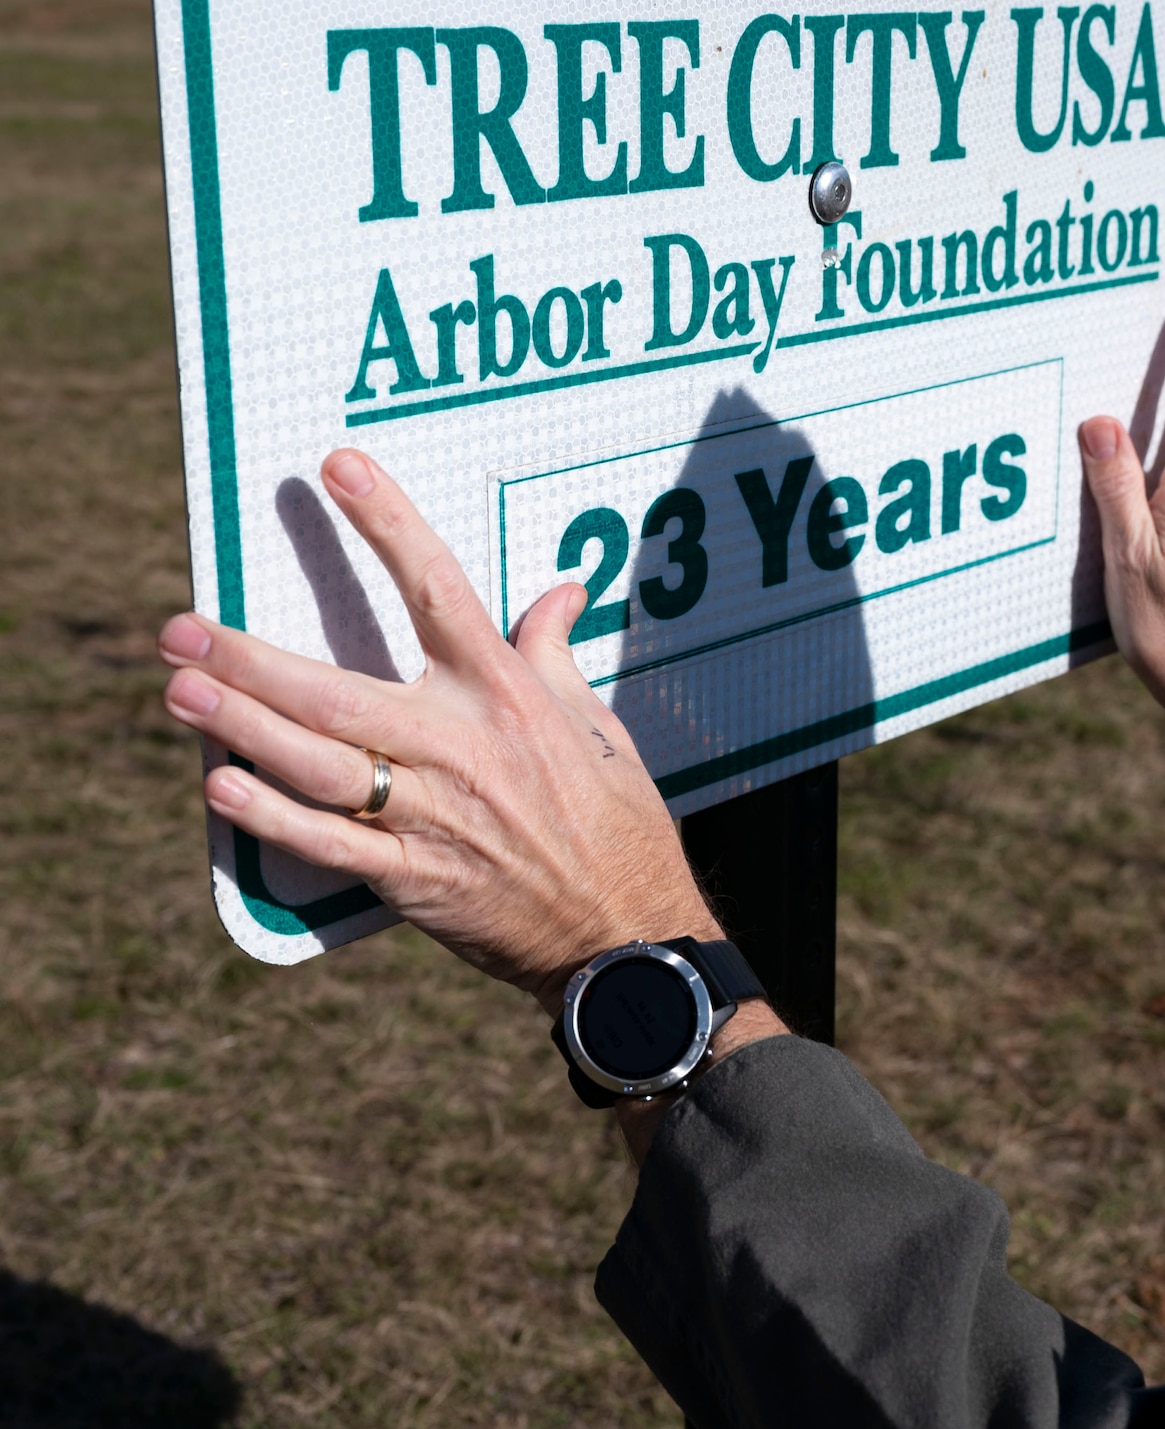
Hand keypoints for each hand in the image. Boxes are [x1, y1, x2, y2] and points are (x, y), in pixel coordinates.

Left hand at [158, 448, 736, 1021]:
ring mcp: (434, 816)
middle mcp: (464, 746)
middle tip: (179, 629)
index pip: (440, 590)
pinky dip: (272, 817)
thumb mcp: (598, 725)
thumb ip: (555, 653)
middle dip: (250, 660)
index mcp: (509, 696)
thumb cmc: (616, 822)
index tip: (338, 467)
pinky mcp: (414, 881)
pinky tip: (221, 786)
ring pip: (318, 763)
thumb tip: (562, 589)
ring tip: (179, 692)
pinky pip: (329, 845)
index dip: (388, 526)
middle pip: (337, 690)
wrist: (626, 929)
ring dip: (241, 727)